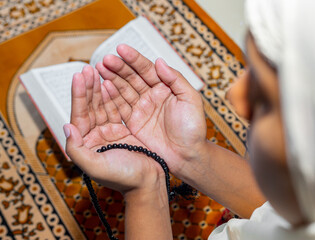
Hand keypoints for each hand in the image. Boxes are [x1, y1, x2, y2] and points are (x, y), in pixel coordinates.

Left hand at [64, 65, 163, 194]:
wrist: (148, 182)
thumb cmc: (124, 178)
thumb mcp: (96, 167)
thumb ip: (77, 150)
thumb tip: (66, 127)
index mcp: (86, 145)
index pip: (79, 115)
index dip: (79, 95)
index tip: (79, 76)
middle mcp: (95, 137)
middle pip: (90, 107)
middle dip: (88, 87)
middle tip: (88, 68)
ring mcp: (110, 132)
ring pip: (102, 105)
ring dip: (99, 88)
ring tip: (98, 70)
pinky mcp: (123, 130)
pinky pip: (116, 109)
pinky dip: (113, 96)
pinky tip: (110, 84)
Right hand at [95, 44, 207, 176]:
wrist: (187, 156)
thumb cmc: (193, 129)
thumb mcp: (190, 100)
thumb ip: (176, 79)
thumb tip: (159, 62)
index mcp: (166, 88)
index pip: (147, 69)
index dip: (134, 59)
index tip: (121, 49)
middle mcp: (152, 96)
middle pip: (132, 77)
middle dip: (119, 67)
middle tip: (106, 60)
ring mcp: (141, 109)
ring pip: (123, 90)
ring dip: (111, 79)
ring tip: (99, 68)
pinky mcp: (134, 123)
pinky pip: (120, 107)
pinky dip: (110, 97)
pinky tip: (102, 87)